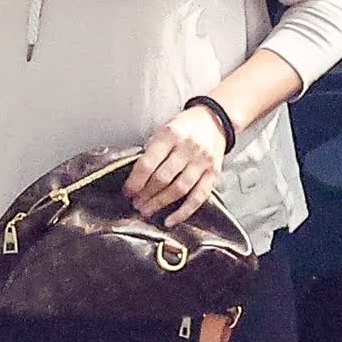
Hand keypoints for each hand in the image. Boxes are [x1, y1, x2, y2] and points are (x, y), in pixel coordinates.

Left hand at [122, 104, 226, 227]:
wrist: (213, 120)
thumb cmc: (184, 127)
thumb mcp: (163, 130)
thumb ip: (152, 151)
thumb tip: (135, 178)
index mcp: (171, 134)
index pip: (148, 163)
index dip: (135, 182)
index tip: (127, 192)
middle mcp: (188, 148)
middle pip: (162, 178)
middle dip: (145, 195)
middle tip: (136, 204)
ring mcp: (202, 162)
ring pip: (179, 189)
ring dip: (160, 203)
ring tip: (147, 210)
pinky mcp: (213, 173)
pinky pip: (198, 197)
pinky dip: (183, 212)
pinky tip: (170, 220)